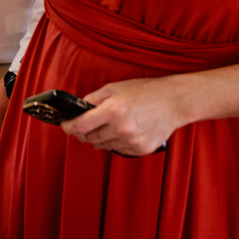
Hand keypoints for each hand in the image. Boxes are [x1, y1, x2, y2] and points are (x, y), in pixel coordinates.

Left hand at [62, 78, 180, 156]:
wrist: (173, 102)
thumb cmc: (145, 92)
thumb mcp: (115, 88)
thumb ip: (94, 98)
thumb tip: (78, 108)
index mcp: (112, 111)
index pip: (80, 126)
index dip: (68, 127)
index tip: (65, 126)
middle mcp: (120, 129)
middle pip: (89, 138)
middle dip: (83, 132)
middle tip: (85, 125)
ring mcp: (131, 141)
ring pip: (103, 146)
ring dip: (99, 138)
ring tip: (107, 126)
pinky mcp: (140, 150)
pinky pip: (119, 150)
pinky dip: (115, 143)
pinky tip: (122, 132)